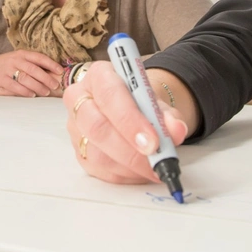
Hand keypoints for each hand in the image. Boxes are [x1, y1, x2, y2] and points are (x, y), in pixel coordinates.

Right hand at [0, 50, 62, 97]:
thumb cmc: (6, 65)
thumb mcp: (18, 60)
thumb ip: (31, 65)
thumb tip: (52, 73)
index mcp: (22, 54)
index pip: (39, 57)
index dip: (51, 64)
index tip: (61, 71)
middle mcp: (15, 60)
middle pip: (34, 69)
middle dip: (46, 78)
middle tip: (55, 85)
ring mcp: (7, 69)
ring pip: (26, 78)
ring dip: (38, 86)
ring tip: (46, 92)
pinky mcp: (1, 79)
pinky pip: (15, 86)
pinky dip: (24, 91)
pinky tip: (32, 95)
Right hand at [63, 61, 187, 183]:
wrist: (133, 108)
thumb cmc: (141, 101)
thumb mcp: (158, 102)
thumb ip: (167, 115)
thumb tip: (176, 130)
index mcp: (99, 76)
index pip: (109, 95)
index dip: (131, 120)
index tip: (153, 142)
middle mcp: (80, 99)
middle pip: (97, 127)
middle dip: (129, 150)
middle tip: (155, 161)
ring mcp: (76, 127)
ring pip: (97, 153)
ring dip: (130, 167)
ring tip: (154, 168)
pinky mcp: (79, 150)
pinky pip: (99, 170)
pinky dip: (124, 175)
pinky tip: (141, 172)